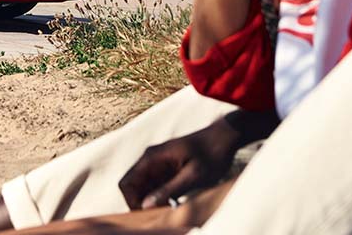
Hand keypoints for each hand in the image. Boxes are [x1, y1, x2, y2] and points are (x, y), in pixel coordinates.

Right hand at [117, 121, 238, 210]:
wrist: (225, 138)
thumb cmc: (211, 154)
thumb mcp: (193, 176)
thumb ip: (169, 189)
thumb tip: (146, 205)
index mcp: (152, 158)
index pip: (126, 183)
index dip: (132, 202)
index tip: (149, 214)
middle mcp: (151, 160)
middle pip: (133, 187)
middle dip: (143, 203)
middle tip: (162, 214)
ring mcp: (158, 164)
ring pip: (144, 188)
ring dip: (153, 202)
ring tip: (171, 209)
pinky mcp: (167, 169)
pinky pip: (156, 186)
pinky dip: (161, 197)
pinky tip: (176, 203)